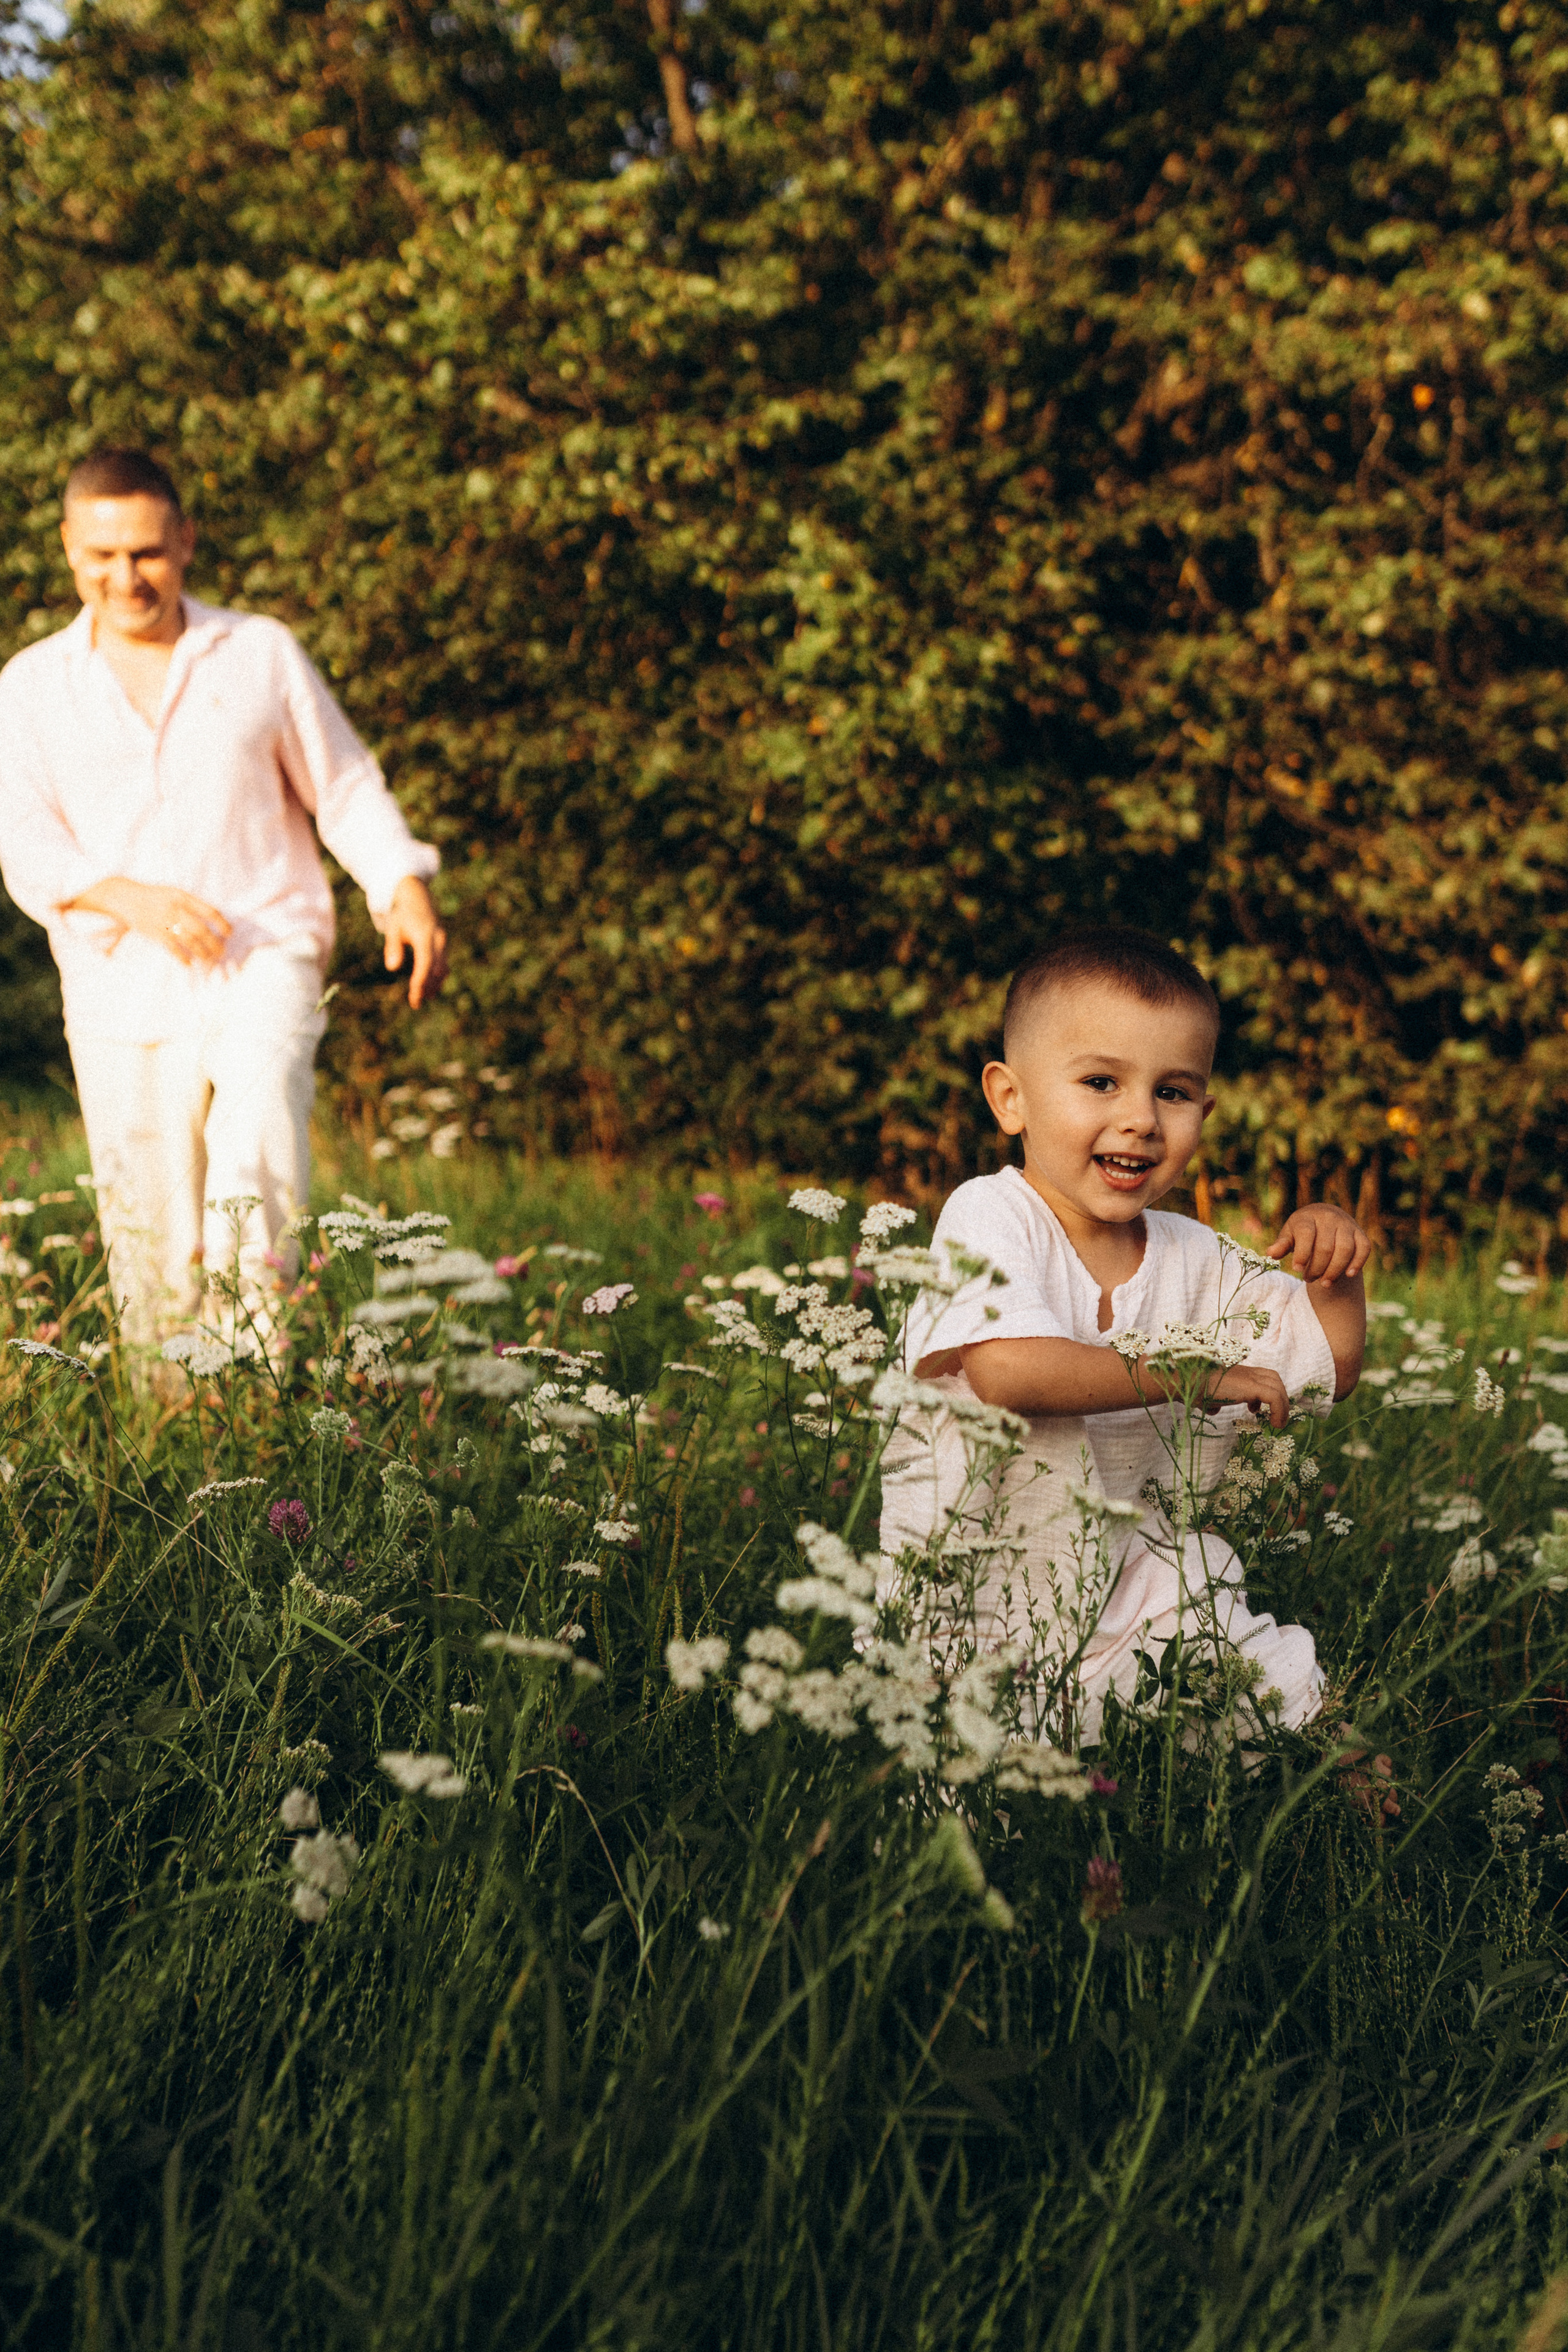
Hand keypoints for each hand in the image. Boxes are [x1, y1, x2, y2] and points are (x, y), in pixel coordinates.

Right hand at [64, 876, 229, 966]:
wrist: (126, 897)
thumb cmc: (154, 896)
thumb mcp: (174, 892)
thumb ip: (191, 904)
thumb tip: (214, 918)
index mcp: (183, 897)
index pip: (210, 912)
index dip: (222, 924)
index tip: (229, 933)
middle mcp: (176, 909)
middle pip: (202, 930)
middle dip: (215, 943)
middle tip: (222, 951)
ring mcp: (165, 921)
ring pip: (190, 941)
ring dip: (203, 952)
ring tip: (210, 958)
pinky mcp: (155, 933)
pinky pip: (173, 948)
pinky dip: (182, 958)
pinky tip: (189, 963)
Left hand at [383, 876, 447, 1009]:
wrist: (418, 897)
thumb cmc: (402, 914)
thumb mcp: (393, 928)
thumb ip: (393, 948)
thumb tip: (392, 968)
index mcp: (425, 936)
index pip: (426, 964)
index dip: (421, 981)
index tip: (414, 996)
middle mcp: (438, 940)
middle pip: (437, 969)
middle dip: (427, 987)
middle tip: (416, 1003)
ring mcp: (443, 942)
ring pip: (443, 968)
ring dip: (434, 984)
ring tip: (422, 998)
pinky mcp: (443, 945)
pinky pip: (443, 964)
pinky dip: (437, 976)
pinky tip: (429, 987)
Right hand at [1200, 1362, 1290, 1429]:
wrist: (1190, 1381)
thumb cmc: (1195, 1389)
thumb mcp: (1208, 1397)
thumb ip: (1215, 1402)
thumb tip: (1215, 1409)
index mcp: (1239, 1374)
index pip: (1262, 1376)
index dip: (1264, 1392)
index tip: (1254, 1410)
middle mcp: (1247, 1373)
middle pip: (1275, 1379)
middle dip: (1279, 1398)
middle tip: (1275, 1416)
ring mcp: (1250, 1378)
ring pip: (1278, 1387)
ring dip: (1283, 1406)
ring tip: (1278, 1423)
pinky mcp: (1252, 1386)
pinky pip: (1275, 1397)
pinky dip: (1279, 1410)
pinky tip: (1274, 1424)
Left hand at [1266, 1203, 1371, 1286]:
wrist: (1325, 1216)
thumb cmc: (1302, 1230)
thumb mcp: (1289, 1234)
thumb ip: (1281, 1244)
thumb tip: (1270, 1253)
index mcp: (1308, 1217)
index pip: (1306, 1234)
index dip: (1302, 1253)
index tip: (1296, 1269)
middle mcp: (1329, 1218)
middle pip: (1325, 1247)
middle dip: (1316, 1268)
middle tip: (1308, 1278)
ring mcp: (1347, 1225)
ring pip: (1345, 1249)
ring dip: (1335, 1270)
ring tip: (1325, 1283)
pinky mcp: (1360, 1233)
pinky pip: (1363, 1248)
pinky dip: (1357, 1262)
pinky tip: (1348, 1275)